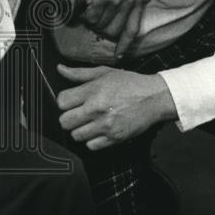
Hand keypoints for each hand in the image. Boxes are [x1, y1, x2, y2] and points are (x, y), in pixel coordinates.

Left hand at [56, 65, 176, 150]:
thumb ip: (79, 73)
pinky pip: (91, 146)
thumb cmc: (129, 84)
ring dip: (79, 130)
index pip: (61, 102)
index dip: (64, 102)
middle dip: (68, 117)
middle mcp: (97, 109)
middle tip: (77, 114)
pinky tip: (98, 131)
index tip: (70, 102)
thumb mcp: (104, 73)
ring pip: (76, 135)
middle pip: (65, 121)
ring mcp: (105, 125)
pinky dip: (92, 140)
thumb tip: (60, 69)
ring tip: (88, 123)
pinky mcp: (115, 138)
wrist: (154, 98)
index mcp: (93, 91)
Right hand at [75, 0, 148, 57]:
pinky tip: (82, 4)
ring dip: (90, 20)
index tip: (118, 55)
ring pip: (100, 25)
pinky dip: (83, 15)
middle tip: (91, 19)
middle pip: (113, 31)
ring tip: (86, 7)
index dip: (124, 44)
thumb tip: (144, 2)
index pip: (133, 29)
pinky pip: (91, 18)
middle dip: (100, 29)